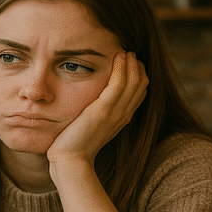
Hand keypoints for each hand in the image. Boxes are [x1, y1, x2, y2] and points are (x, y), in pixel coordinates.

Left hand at [47, 50, 147, 165]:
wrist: (70, 160)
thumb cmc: (76, 144)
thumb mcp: (93, 126)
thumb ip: (99, 113)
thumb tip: (95, 103)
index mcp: (122, 118)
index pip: (140, 92)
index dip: (139, 75)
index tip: (132, 63)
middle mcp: (123, 115)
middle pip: (141, 84)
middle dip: (137, 66)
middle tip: (130, 52)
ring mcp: (115, 113)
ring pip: (133, 81)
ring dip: (130, 63)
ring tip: (125, 51)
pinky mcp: (102, 111)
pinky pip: (118, 84)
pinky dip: (121, 68)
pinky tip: (118, 57)